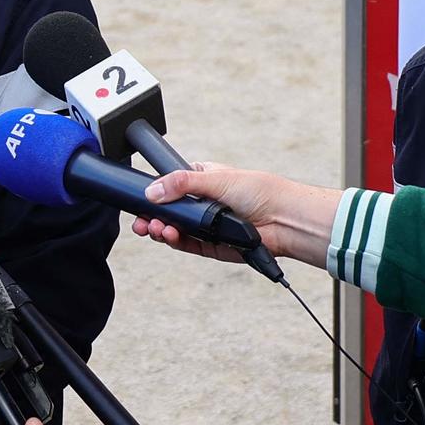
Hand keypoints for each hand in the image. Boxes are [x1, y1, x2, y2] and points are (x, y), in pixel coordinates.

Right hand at [135, 164, 339, 267]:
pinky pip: (186, 244)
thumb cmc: (260, 191)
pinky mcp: (211, 246)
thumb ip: (181, 183)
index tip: (140, 199)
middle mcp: (202, 203)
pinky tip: (168, 235)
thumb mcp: (215, 178)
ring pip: (174, 230)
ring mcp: (205, 225)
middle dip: (151, 216)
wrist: (283, 219)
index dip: (154, 193)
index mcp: (203, 179)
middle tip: (140, 221)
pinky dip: (174, 241)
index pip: (170, 186)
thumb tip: (152, 191)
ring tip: (155, 228)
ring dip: (160, 229)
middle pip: (167, 211)